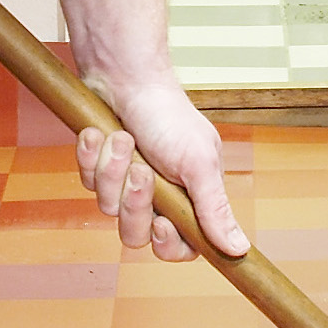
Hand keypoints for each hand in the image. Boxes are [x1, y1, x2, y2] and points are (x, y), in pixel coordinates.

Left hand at [75, 70, 247, 263]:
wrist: (127, 78)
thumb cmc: (169, 115)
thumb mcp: (199, 164)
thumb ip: (216, 210)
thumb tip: (239, 250)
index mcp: (189, 199)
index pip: (181, 248)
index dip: (168, 244)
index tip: (162, 224)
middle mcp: (158, 197)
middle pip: (137, 235)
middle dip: (135, 203)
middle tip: (142, 171)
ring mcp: (125, 184)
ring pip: (108, 208)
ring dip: (113, 171)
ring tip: (123, 139)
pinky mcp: (100, 170)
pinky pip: (87, 183)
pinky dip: (93, 156)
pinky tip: (101, 133)